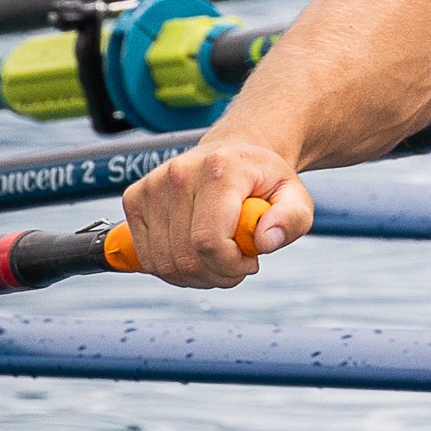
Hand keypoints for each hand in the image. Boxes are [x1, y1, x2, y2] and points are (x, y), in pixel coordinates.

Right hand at [118, 137, 310, 289]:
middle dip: (217, 275)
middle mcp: (178, 173)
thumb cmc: (265, 181)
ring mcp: (151, 186)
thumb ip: (291, 219)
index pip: (209, 241)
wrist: (233, 155)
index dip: (230, 266)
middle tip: (239, 264)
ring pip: (163, 263)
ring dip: (196, 276)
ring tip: (220, 258)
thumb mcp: (296, 196)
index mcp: (220, 169)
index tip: (252, 261)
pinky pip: (147, 257)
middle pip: (185, 258)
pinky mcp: (133, 199)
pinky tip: (197, 253)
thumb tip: (265, 241)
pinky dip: (174, 268)